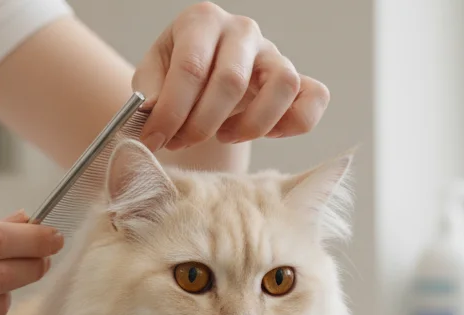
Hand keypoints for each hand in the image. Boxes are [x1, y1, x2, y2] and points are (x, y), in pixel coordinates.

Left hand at [132, 2, 328, 151]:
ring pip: (282, 84)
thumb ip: (149, 91)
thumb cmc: (172, 76)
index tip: (154, 140)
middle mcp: (242, 29)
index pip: (190, 67)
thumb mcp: (151, 77)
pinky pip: (314, 97)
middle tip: (181, 143)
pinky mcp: (297, 77)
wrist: (200, 79)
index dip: (171, 111)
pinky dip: (294, 122)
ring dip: (251, 124)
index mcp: (201, 20)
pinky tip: (267, 134)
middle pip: (231, 81)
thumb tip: (155, 109)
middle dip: (201, 125)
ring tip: (223, 134)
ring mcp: (273, 52)